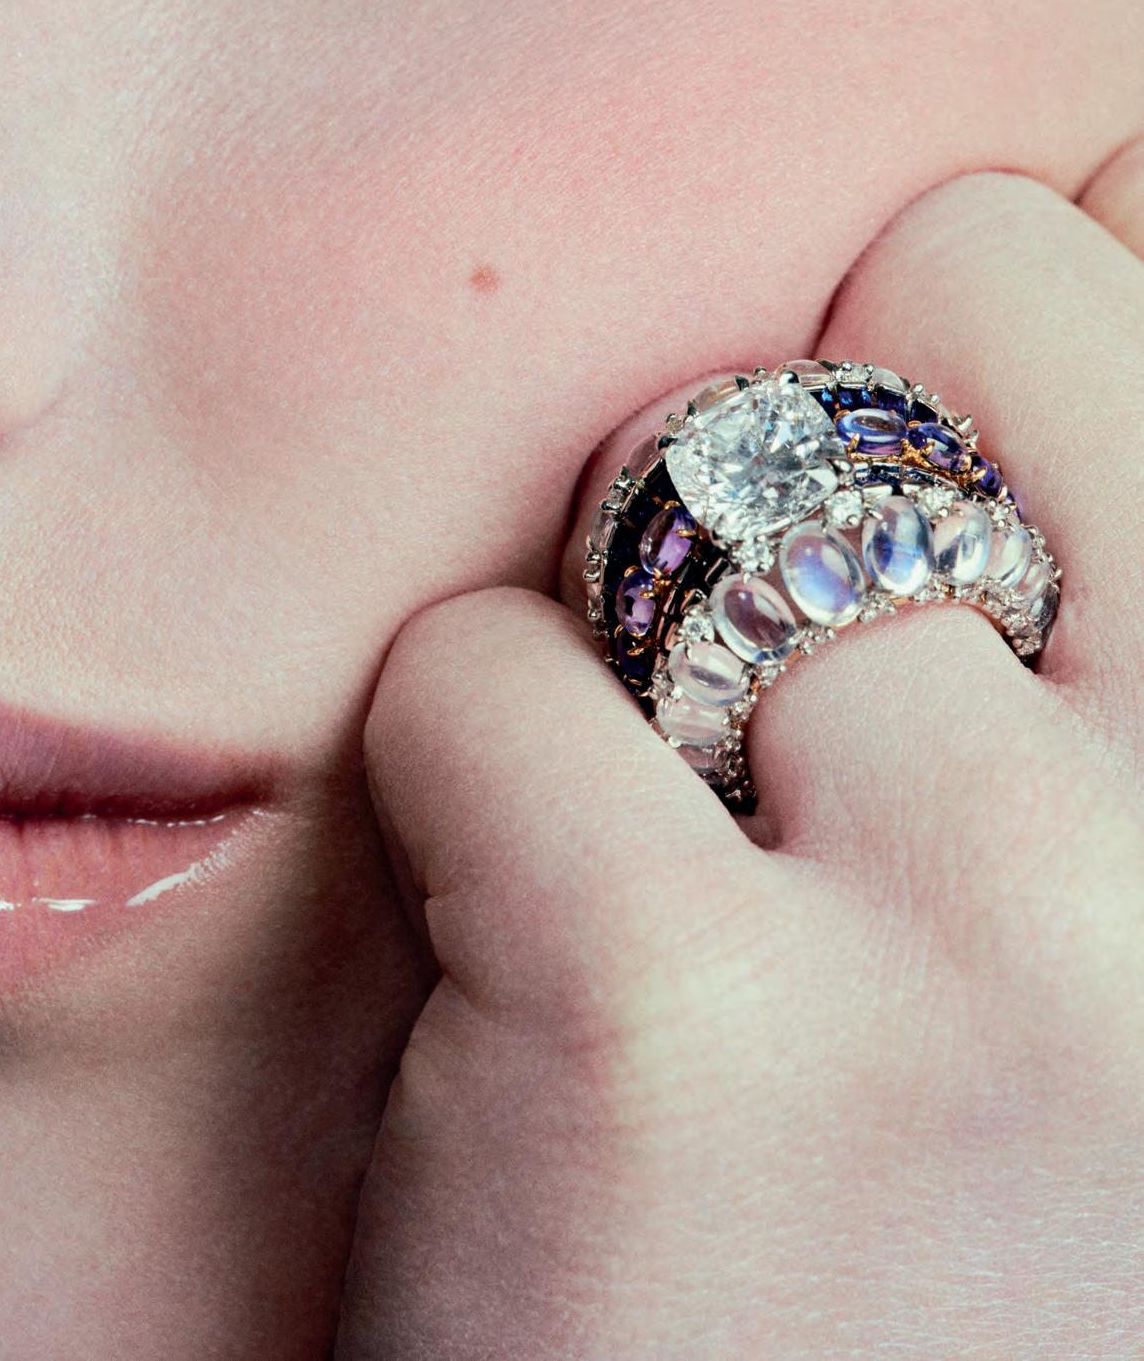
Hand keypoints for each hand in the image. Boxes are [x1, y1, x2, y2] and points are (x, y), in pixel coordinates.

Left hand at [335, 168, 1143, 1359]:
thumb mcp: (1127, 952)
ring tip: (662, 896)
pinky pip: (483, 678)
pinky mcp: (687, 1023)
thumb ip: (1099, 672)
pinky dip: (454, 803)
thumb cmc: (964, 1274)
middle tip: (763, 676)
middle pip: (962, 270)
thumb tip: (1018, 302)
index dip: (1002, 363)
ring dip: (622, 658)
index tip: (921, 518)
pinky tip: (523, 1014)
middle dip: (829, 431)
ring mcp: (997, 914)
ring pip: (688, 469)